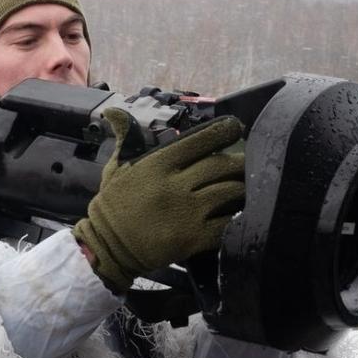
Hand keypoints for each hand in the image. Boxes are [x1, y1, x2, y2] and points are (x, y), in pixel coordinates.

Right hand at [73, 108, 244, 292]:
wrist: (107, 247)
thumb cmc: (113, 205)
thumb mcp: (115, 167)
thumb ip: (126, 138)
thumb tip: (114, 110)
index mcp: (158, 164)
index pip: (201, 140)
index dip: (225, 131)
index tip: (235, 129)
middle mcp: (176, 185)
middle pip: (222, 166)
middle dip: (241, 162)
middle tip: (249, 161)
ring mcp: (187, 213)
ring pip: (231, 193)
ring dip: (244, 188)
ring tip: (250, 186)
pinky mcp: (193, 239)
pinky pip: (226, 224)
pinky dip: (238, 218)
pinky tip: (242, 214)